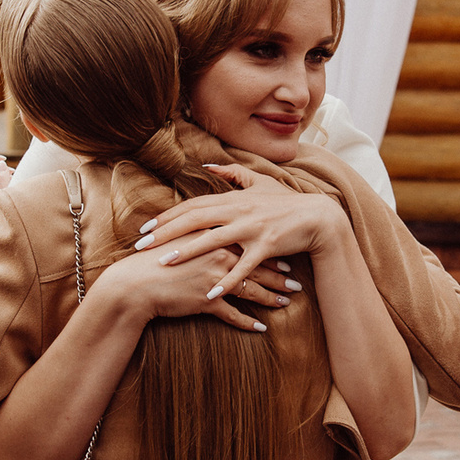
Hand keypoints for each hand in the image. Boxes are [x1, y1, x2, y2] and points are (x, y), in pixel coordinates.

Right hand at [93, 240, 272, 332]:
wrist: (134, 284)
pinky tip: (261, 328)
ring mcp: (214, 279)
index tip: (285, 256)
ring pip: (251, 289)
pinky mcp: (207, 301)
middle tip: (296, 282)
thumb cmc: (153, 261)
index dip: (269, 251)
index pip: (249, 243)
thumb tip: (215, 231)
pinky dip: (248, 323)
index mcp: (213, 237)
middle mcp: (218, 255)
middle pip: (256, 266)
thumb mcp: (179, 239)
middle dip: (279, 275)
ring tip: (287, 302)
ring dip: (271, 297)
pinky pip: (234, 315)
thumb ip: (201, 234)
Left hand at [134, 168, 345, 298]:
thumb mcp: (261, 181)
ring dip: (186, 252)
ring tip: (164, 263)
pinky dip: (227, 281)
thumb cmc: (287, 202)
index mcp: (234, 199)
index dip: (168, 216)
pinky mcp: (267, 246)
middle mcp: (238, 211)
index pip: (193, 206)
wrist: (318, 217)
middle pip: (194, 220)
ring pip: (213, 240)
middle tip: (141, 245)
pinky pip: (243, 267)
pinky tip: (210, 293)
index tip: (146, 226)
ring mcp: (252, 229)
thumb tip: (208, 166)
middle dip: (166, 233)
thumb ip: (233, 173)